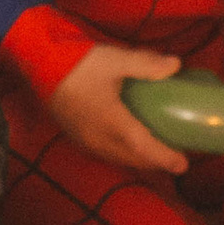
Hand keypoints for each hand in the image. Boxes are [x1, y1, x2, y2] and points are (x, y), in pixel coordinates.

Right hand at [46, 44, 189, 174]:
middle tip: (175, 155)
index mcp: (112, 123)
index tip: (184, 164)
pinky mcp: (77, 137)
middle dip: (155, 161)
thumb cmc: (78, 64)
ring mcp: (86, 140)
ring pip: (118, 158)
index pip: (144, 148)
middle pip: (133, 159)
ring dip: (138, 158)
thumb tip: (176, 65)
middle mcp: (99, 139)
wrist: (39, 66)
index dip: (165, 158)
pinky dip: (122, 153)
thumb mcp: (115, 60)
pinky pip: (105, 153)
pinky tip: (127, 142)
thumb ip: (146, 64)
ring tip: (154, 150)